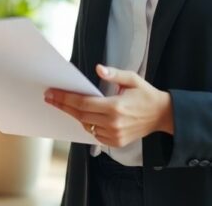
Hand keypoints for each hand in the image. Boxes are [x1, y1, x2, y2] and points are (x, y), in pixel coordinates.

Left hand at [45, 64, 173, 147]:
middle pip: (80, 115)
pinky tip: (83, 115)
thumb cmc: (146, 95)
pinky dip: (88, 124)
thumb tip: (99, 68)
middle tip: (49, 98)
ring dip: (75, 115)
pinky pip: (94, 134)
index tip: (51, 93)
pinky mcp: (116, 142)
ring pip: (86, 125)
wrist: (162, 116)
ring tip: (63, 104)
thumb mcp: (132, 79)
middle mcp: (113, 123)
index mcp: (115, 107)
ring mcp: (114, 135)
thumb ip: (114, 74)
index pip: (82, 103)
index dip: (65, 98)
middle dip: (63, 105)